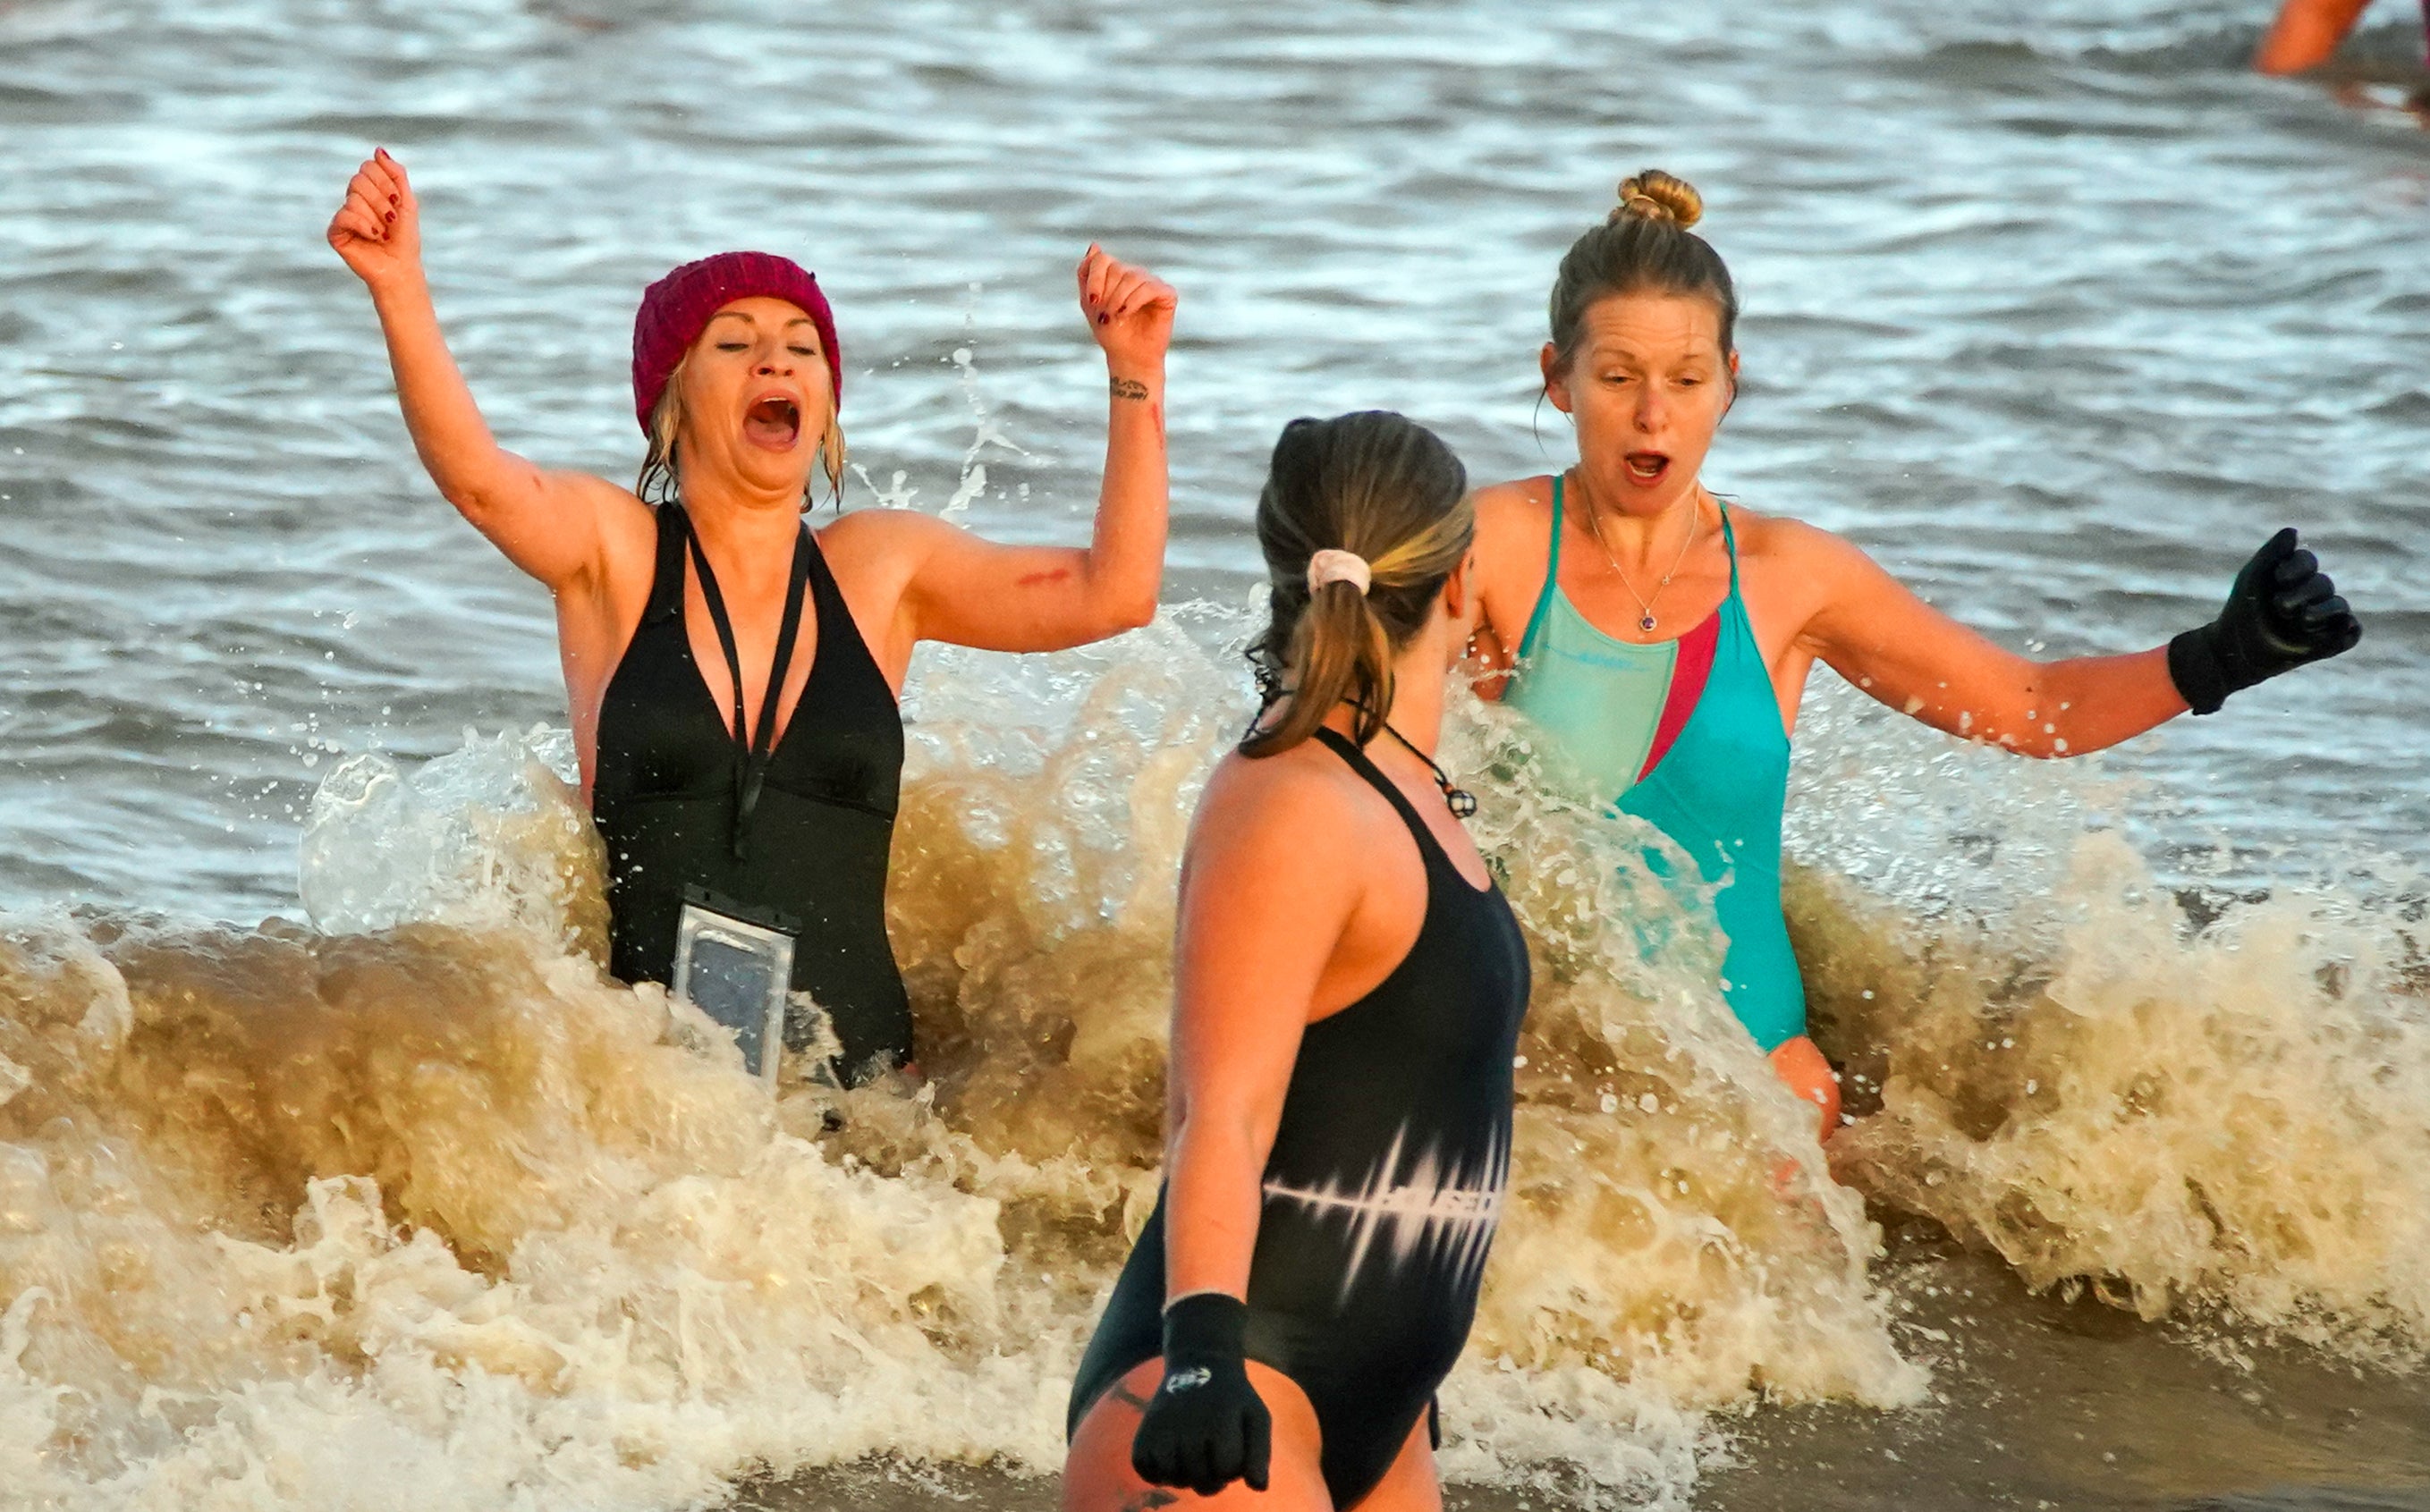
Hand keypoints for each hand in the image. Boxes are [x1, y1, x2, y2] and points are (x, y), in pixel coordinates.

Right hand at [328, 148, 423, 292]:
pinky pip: (345, 216)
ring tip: (383, 233)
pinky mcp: (335, 232)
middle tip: (391, 221)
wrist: (401, 267)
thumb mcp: (407, 201)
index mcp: (369, 190)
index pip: (368, 166)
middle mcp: (353, 199)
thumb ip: (396, 173)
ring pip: (354, 199)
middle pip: (359, 180)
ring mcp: (343, 215)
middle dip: (382, 201)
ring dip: (377, 218)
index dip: (386, 182)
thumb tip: (378, 150)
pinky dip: (365, 226)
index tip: (397, 201)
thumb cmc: (405, 237)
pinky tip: (373, 237)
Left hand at [1077, 244, 1175, 376]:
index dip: (1095, 278)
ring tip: (1116, 317)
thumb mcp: (1090, 303)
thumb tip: (1094, 246)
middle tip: (1106, 315)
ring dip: (1118, 299)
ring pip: (1132, 277)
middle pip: (1117, 268)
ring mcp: (1152, 282)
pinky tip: (1127, 314)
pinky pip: (1149, 287)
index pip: (1102, 260)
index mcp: (1117, 274)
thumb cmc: (1111, 333)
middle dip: (1107, 294)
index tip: (1092, 301)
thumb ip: (1086, 274)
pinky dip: (1134, 301)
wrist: (1129, 357)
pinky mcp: (1167, 294)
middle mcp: (1135, 274)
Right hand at [1129, 1294, 1270, 1496]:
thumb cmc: (1232, 1398)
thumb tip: (1258, 1488)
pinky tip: (1173, 1457)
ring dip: (1187, 1476)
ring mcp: (1161, 1431)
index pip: (1227, 1469)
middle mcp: (1186, 1426)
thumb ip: (1261, 1453)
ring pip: (1174, 1480)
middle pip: (1201, 1480)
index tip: (1232, 1446)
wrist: (1198, 1364)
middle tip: (1214, 1456)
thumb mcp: (1256, 1416)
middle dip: (1213, 1476)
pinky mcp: (1142, 1435)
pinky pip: (1147, 1472)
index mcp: (1218, 1421)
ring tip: (1195, 1457)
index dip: (1234, 1467)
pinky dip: (1159, 1473)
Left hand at [2168, 527, 2361, 713]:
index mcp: (2294, 576)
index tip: (2278, 579)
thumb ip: (2272, 553)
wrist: (2235, 650)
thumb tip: (2293, 531)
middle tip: (2280, 607)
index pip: (2307, 562)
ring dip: (2322, 611)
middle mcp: (2312, 595)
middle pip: (2323, 584)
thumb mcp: (2253, 578)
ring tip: (2302, 619)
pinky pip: (2352, 634)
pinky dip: (2350, 631)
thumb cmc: (2243, 610)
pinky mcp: (2330, 642)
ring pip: (2340, 607)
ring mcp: (2322, 618)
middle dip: (2303, 593)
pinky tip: (2344, 627)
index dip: (2297, 567)